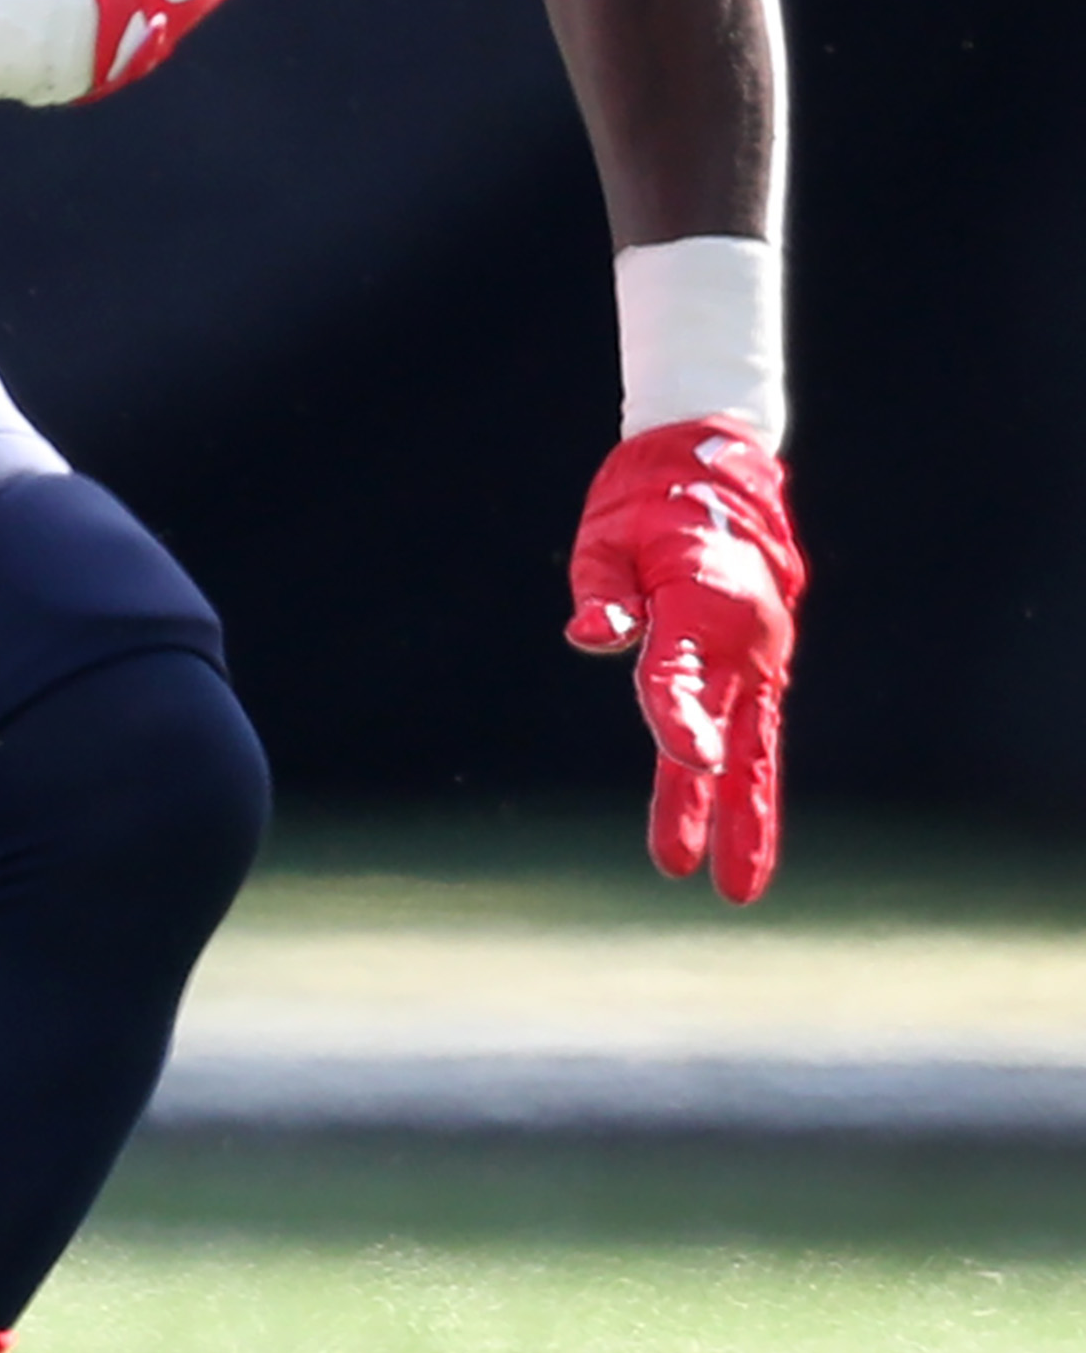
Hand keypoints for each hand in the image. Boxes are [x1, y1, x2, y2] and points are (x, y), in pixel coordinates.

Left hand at [565, 421, 800, 900]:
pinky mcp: (757, 664)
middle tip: (716, 882)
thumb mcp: (608, 536)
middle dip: (721, 809)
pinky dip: (747, 775)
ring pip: (752, 746)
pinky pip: (754, 729)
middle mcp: (744, 636)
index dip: (676, 714)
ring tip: (734, 885)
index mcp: (706, 600)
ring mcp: (759, 655)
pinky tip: (737, 826)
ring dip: (744, 813)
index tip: (688, 758)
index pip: (679, 671)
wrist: (714, 467)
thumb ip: (603, 592)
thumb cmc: (648, 501)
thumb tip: (593, 637)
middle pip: (727, 734)